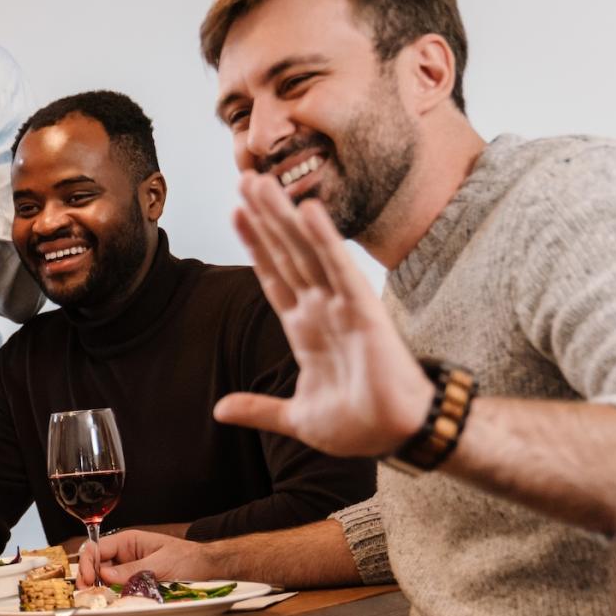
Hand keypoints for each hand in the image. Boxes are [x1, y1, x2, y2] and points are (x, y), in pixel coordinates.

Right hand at [77, 530, 218, 587]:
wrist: (208, 568)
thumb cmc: (189, 559)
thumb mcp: (161, 563)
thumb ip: (133, 569)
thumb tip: (105, 575)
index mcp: (128, 541)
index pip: (97, 548)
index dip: (87, 563)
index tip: (86, 579)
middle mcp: (124, 554)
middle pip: (96, 565)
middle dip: (88, 578)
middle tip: (87, 594)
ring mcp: (129, 569)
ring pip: (104, 578)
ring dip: (99, 589)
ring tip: (96, 600)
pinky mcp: (135, 583)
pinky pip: (118, 588)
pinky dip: (112, 595)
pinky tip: (110, 602)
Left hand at [214, 173, 433, 456]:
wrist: (396, 437)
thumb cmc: (359, 426)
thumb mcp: (296, 417)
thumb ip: (259, 409)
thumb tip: (219, 410)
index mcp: (304, 328)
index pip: (273, 276)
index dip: (255, 244)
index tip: (236, 212)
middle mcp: (321, 309)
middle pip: (285, 253)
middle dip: (264, 217)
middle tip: (245, 178)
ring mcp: (341, 305)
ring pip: (306, 251)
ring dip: (283, 216)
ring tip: (260, 182)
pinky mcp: (364, 310)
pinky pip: (340, 268)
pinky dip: (324, 239)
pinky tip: (308, 210)